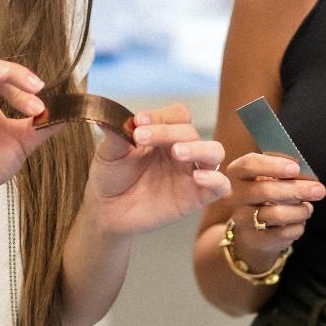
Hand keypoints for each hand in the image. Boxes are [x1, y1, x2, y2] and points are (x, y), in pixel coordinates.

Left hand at [86, 103, 229, 236]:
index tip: (137, 122)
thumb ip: (114, 134)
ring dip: (199, 148)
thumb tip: (105, 114)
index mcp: (164, 135)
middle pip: (191, 131)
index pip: (178, 115)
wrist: (106, 210)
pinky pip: (220, 187)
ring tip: (177, 152)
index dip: (160, 115)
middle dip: (167, 131)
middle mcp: (181, 150)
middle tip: (141, 137)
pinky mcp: (194, 198)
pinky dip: (216, 180)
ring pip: (214, 152)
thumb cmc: (111, 176)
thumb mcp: (108, 152)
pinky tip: (198, 177)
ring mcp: (190, 173)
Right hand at [222, 151, 325, 268]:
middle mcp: (235, 196)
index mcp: (237, 173)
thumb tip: (307, 174)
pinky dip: (297, 226)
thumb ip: (285, 173)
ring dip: (299, 210)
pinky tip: (299, 222)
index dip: (273, 165)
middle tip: (318, 190)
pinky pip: (283, 233)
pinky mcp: (255, 239)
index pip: (249, 164)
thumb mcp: (271, 178)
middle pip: (264, 190)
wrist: (254, 229)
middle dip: (296, 189)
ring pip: (275, 214)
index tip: (295, 168)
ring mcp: (243, 219)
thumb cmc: (266, 196)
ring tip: (308, 208)